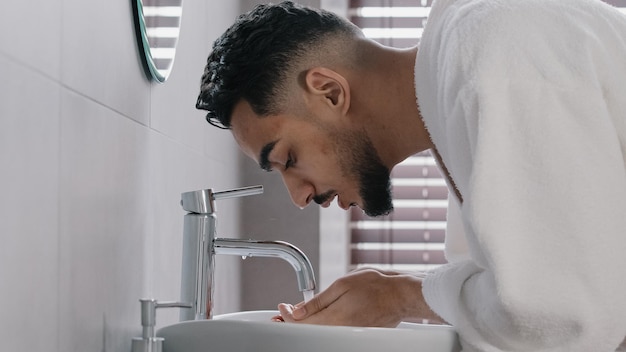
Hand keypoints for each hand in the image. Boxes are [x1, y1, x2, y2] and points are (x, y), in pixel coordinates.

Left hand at [277, 268, 442, 326]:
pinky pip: (331, 331)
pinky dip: (320, 324)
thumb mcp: (342, 285)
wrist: (399, 297)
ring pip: (319, 331)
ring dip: (305, 323)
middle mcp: (339, 330)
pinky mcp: (354, 333)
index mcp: (334, 318)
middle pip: (308, 330)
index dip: (287, 316)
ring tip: (297, 314)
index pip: (301, 323)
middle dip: (293, 321)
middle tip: (283, 313)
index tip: (282, 307)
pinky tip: (316, 317)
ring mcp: (347, 334)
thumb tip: (298, 310)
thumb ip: (318, 301)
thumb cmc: (375, 286)